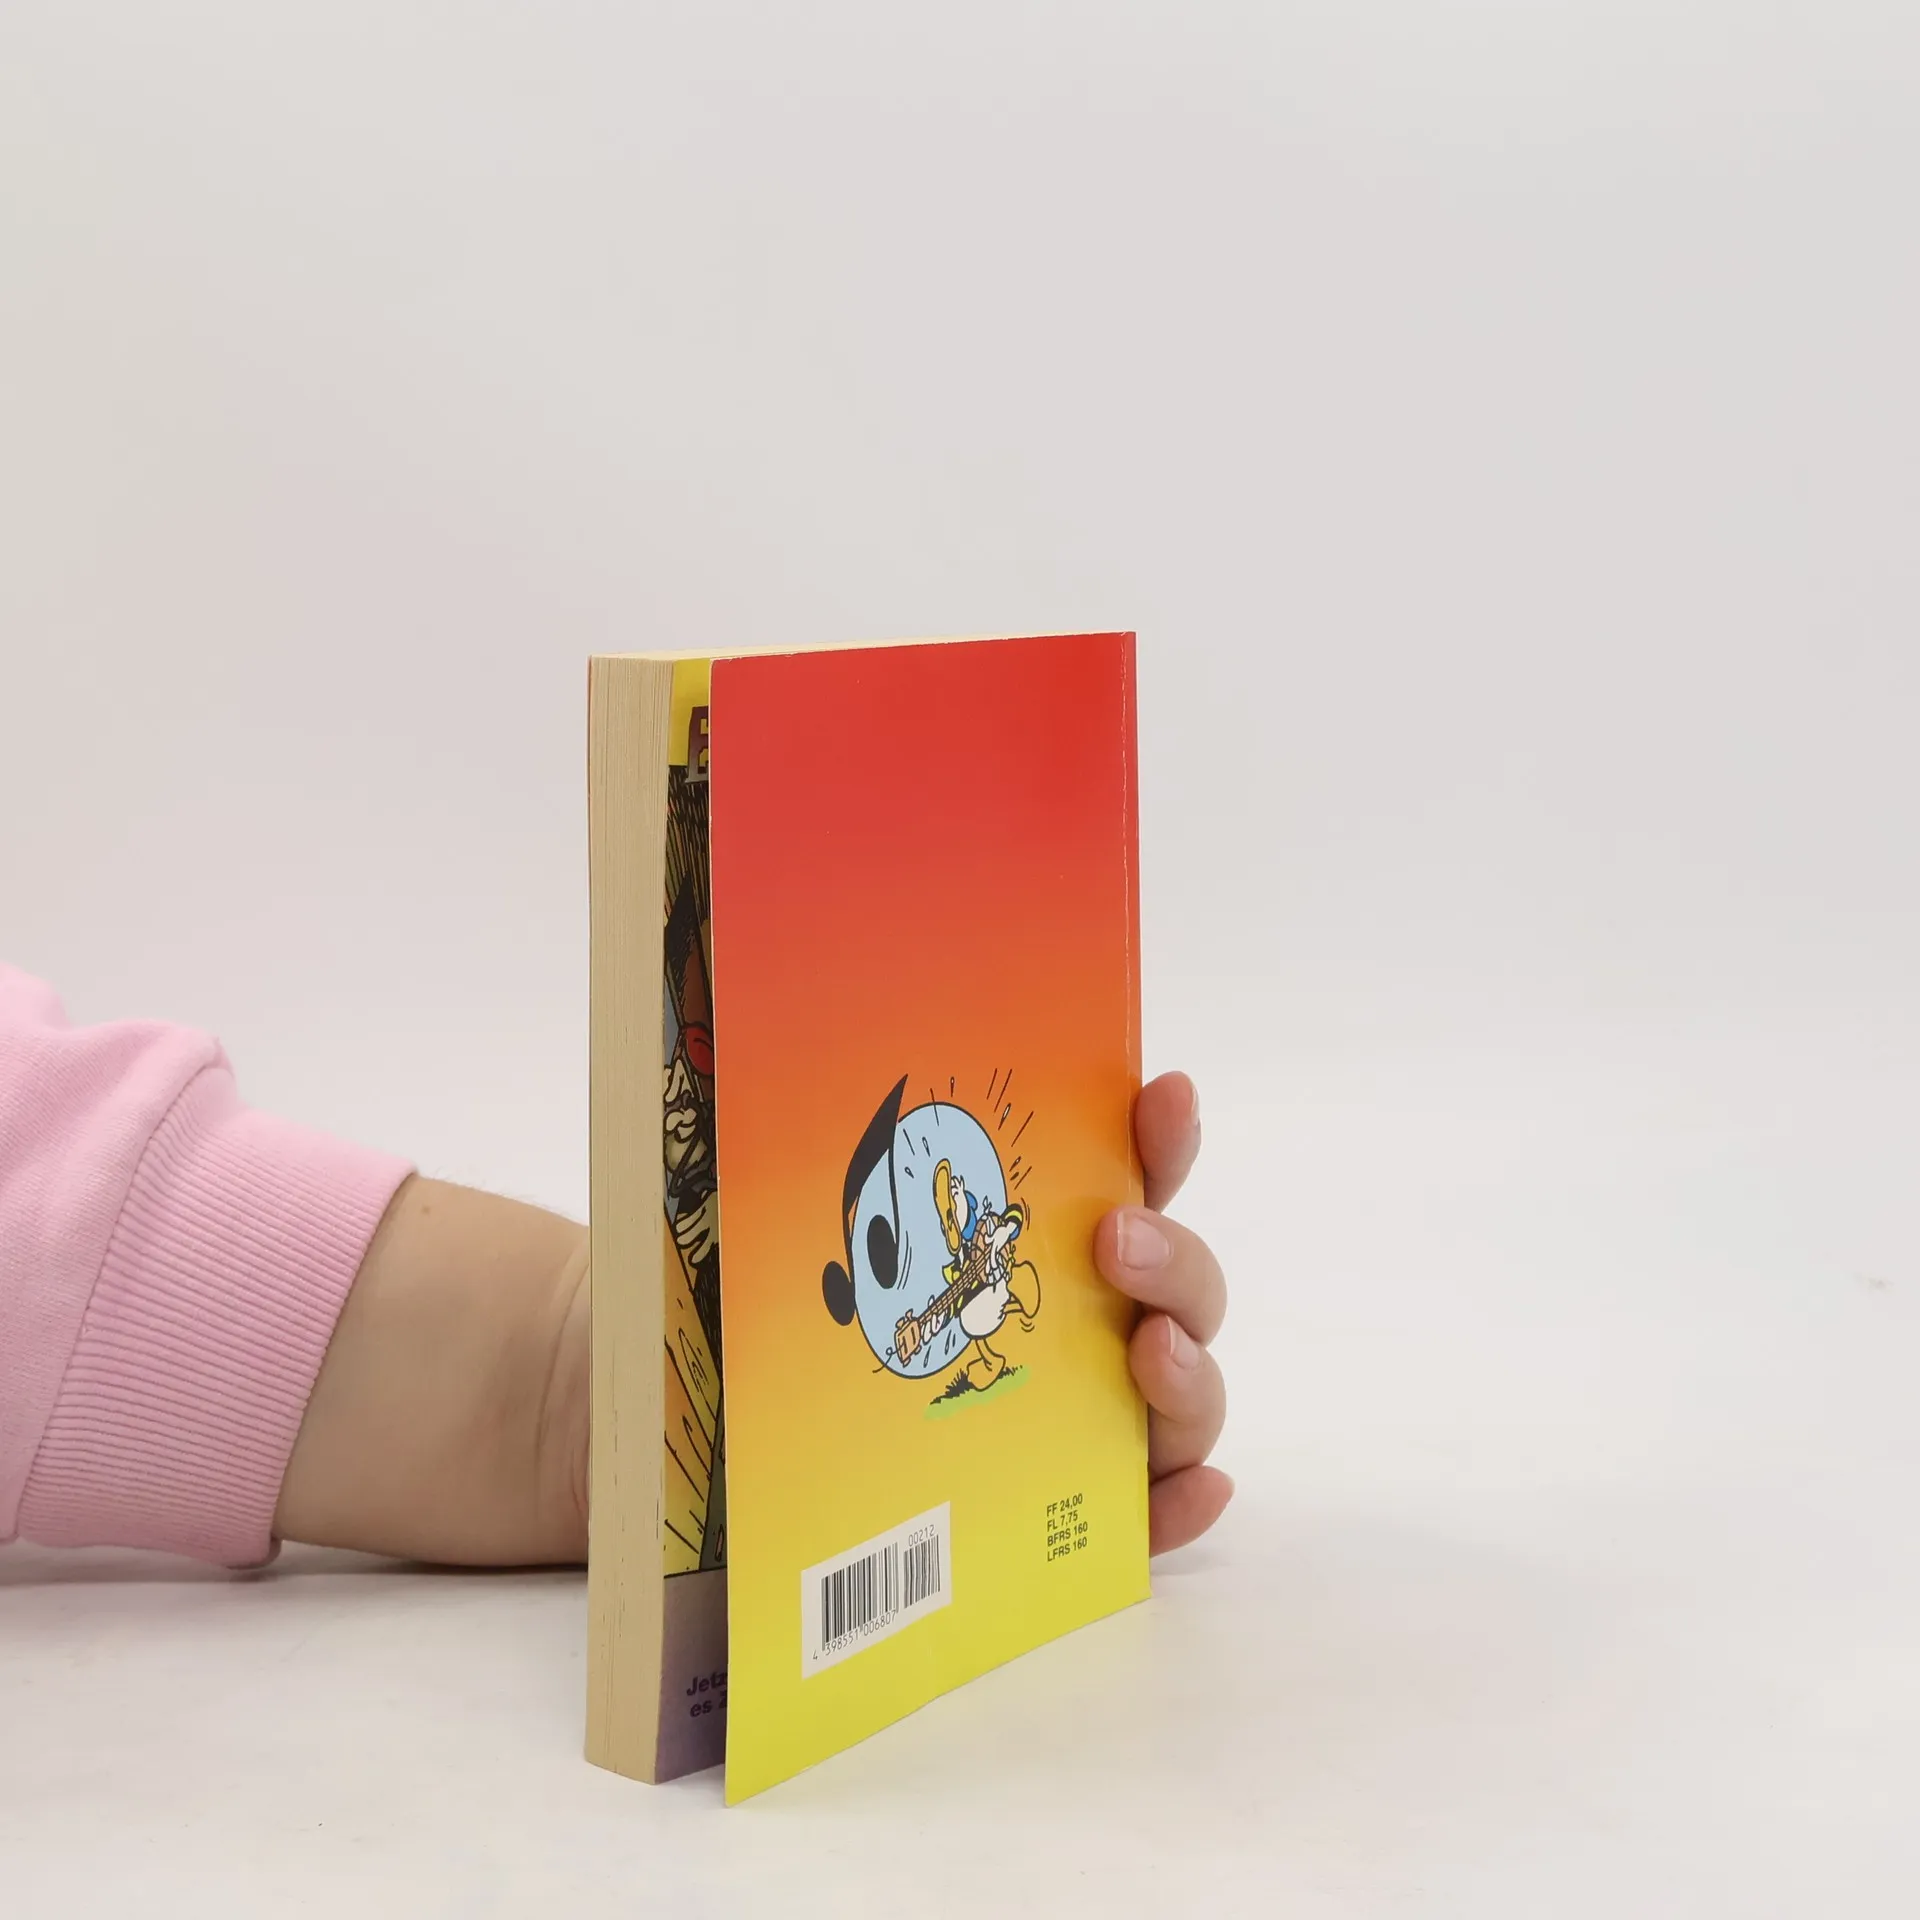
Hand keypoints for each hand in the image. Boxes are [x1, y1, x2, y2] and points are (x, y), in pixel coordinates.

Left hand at [277, 1073, 1229, 1565]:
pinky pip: (1130, 1516)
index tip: (1161, 1093)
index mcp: (1003, 1215)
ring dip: (1191, 1373)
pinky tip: (1191, 1488)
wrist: (637, 1409)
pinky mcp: (1028, 1511)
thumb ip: (770, 1099)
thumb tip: (737, 950)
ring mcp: (1053, 1410)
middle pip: (1169, 1279)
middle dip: (1177, 1257)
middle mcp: (1049, 1305)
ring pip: (1173, 1392)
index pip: (1116, 1165)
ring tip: (1145, 1356)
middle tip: (1116, 1242)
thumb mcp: (742, 1178)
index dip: (1160, 1132)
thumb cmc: (710, 1278)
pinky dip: (1175, 1505)